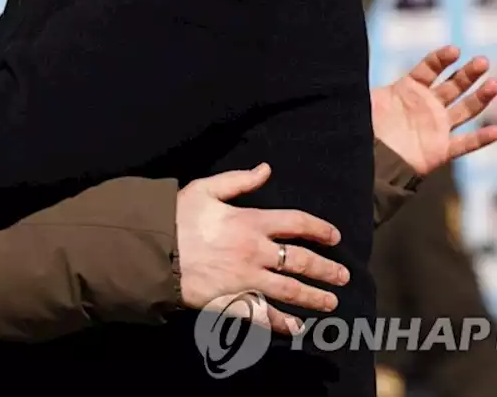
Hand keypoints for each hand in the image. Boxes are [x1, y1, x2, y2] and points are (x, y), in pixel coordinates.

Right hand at [176, 163, 347, 335]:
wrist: (153, 250)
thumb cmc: (176, 217)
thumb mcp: (206, 189)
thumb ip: (239, 180)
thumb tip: (266, 169)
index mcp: (250, 221)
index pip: (297, 224)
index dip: (319, 229)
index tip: (334, 237)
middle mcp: (256, 251)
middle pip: (302, 261)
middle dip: (326, 269)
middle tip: (342, 276)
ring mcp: (247, 279)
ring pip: (291, 291)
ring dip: (314, 297)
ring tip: (330, 302)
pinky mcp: (234, 300)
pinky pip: (265, 315)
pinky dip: (283, 323)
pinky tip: (297, 328)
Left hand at [372, 45, 496, 175]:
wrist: (368, 160)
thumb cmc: (364, 128)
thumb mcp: (365, 99)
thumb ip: (365, 79)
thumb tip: (352, 59)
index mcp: (408, 90)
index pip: (430, 69)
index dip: (441, 59)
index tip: (454, 51)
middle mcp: (427, 106)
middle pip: (453, 85)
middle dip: (468, 73)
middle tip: (483, 61)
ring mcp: (437, 127)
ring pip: (465, 110)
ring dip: (481, 98)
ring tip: (494, 83)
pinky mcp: (441, 149)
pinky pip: (465, 144)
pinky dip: (481, 139)